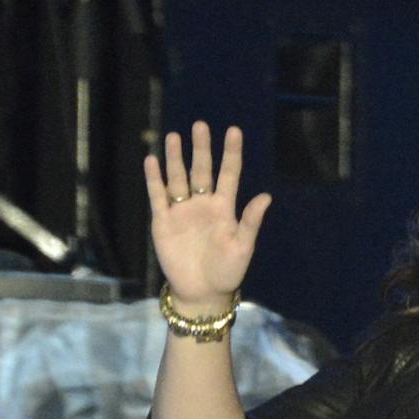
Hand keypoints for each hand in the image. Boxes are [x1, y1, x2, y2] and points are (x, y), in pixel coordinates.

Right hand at [142, 121, 271, 309]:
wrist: (201, 293)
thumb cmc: (227, 272)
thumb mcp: (242, 247)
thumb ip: (250, 221)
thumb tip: (266, 196)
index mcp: (224, 207)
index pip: (229, 173)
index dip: (231, 152)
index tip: (233, 130)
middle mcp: (203, 204)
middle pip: (201, 169)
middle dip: (201, 148)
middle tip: (199, 125)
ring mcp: (182, 211)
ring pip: (178, 178)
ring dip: (175, 158)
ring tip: (173, 136)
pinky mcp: (163, 222)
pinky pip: (158, 196)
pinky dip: (154, 179)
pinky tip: (152, 160)